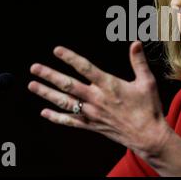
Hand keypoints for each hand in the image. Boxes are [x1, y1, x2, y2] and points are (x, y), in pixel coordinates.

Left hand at [28, 41, 171, 158]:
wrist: (148, 136)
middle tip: (34, 68)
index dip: (70, 57)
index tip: (57, 50)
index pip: (85, 67)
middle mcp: (96, 99)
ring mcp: (92, 113)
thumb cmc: (149, 108)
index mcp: (109, 85)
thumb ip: (138, 62)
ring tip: (32, 85)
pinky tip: (44, 112)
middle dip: (49, 75)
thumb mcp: (147, 82)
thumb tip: (136, 43)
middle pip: (68, 84)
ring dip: (47, 93)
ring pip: (64, 102)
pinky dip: (56, 117)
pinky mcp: (92, 125)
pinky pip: (70, 121)